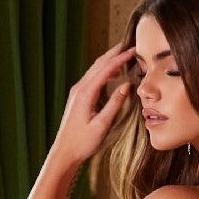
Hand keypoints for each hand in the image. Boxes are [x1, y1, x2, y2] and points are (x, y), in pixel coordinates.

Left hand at [51, 43, 135, 166]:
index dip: (120, 58)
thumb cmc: (82, 142)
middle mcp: (79, 88)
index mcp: (85, 93)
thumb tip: (127, 86)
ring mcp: (77, 92)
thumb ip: (115, 104)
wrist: (64, 152)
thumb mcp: (102, 125)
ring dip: (109, 61)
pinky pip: (92, 78)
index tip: (133, 51)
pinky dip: (103, 71)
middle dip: (114, 54)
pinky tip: (112, 75)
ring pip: (94, 69)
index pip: (106, 69)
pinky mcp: (77, 97)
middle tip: (129, 46)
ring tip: (123, 56)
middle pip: (99, 64)